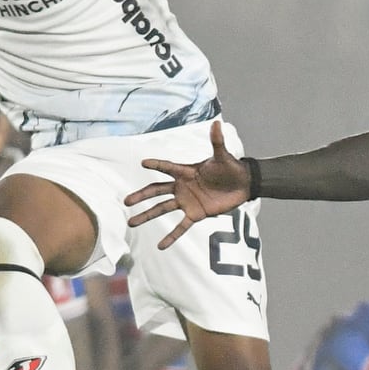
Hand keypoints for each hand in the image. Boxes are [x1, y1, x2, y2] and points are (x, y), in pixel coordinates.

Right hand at [127, 122, 253, 249]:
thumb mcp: (223, 156)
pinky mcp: (196, 214)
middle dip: (141, 196)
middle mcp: (182, 187)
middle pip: (156, 191)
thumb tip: (217, 123)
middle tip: (126, 201)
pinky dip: (172, 236)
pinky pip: (181, 227)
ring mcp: (187, 202)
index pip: (167, 167)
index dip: (157, 165)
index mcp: (186, 171)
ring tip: (132, 222)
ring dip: (147, 215)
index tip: (143, 163)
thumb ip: (217, 142)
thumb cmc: (230, 168)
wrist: (242, 185)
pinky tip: (160, 246)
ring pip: (162, 209)